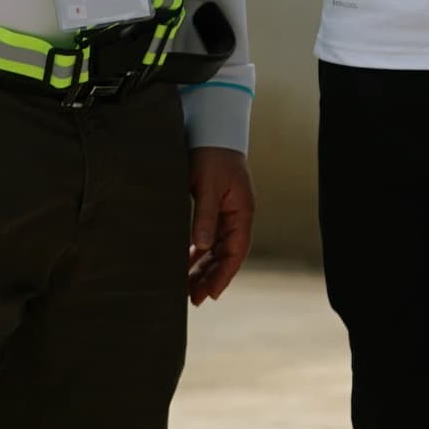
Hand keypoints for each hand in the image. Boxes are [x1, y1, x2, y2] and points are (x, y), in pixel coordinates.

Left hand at [187, 146, 254, 305]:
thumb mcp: (207, 186)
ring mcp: (226, 212)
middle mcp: (237, 215)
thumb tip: (202, 247)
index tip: (210, 295)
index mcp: (242, 212)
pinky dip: (199, 251)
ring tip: (187, 287)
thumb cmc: (212, 155)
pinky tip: (186, 262)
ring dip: (204, 267)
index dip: (224, 275)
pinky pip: (209, 237)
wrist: (212, 128)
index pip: (236, 251)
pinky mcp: (214, 207)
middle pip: (227, 254)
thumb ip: (204, 217)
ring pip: (217, 248)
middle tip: (193, 299)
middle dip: (211, 277)